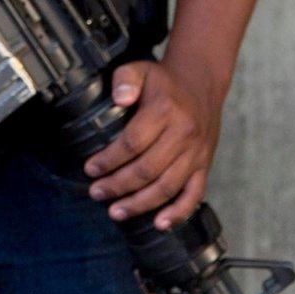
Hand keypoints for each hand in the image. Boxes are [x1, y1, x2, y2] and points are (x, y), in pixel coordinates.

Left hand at [83, 61, 222, 229]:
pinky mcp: (204, 165)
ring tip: (116, 211)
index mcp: (165, 111)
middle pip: (148, 169)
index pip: (133, 142)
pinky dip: (178, 213)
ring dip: (140, 203)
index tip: (90, 169)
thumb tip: (119, 98)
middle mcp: (184, 135)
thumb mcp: (141, 69)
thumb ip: (125, 79)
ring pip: (167, 186)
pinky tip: (160, 224)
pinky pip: (194, 194)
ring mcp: (196, 153)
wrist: (201, 84)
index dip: (109, 159)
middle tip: (96, 193)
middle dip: (118, 185)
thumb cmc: (164, 81)